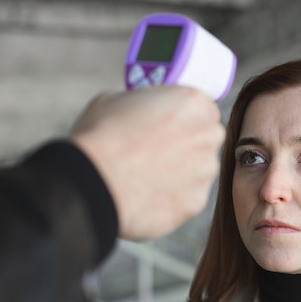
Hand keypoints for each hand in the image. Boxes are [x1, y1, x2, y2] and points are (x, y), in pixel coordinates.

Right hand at [72, 86, 224, 238]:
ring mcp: (205, 170)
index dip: (183, 119)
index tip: (167, 128)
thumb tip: (145, 113)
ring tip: (147, 177)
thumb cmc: (100, 136)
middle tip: (157, 153)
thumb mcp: (116, 100)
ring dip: (182, 173)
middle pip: (205, 139)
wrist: (93, 181)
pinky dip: (172, 198)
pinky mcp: (197, 201)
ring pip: (199, 171)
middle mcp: (207, 134)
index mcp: (192, 102)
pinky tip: (147, 196)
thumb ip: (145, 105)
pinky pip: (188, 197)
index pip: (201, 108)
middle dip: (187, 145)